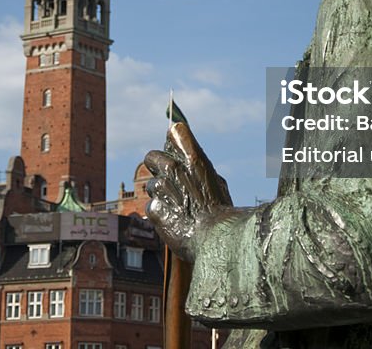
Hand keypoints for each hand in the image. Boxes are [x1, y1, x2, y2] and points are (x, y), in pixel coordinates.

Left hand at [144, 122, 232, 260]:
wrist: (218, 239)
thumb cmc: (220, 211)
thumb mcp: (217, 183)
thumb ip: (199, 167)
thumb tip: (188, 157)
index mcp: (194, 159)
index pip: (175, 133)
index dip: (173, 142)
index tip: (175, 148)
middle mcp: (175, 169)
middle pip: (151, 156)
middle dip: (156, 167)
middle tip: (167, 180)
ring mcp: (163, 189)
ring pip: (151, 185)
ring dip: (160, 194)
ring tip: (177, 207)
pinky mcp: (155, 208)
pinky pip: (151, 205)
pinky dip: (160, 213)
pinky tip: (173, 220)